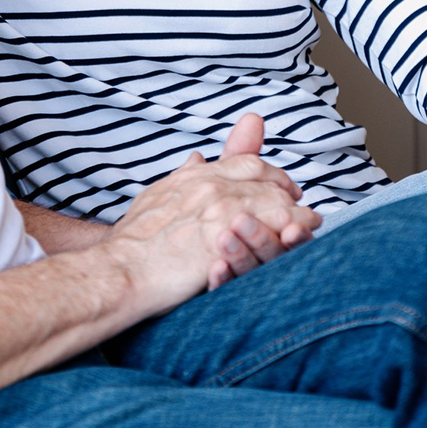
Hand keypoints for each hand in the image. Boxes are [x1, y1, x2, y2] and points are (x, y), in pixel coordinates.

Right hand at [108, 117, 320, 314]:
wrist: (118, 269)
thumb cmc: (132, 242)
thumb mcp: (156, 196)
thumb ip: (182, 176)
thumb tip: (197, 157)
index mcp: (194, 175)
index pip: (244, 162)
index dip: (268, 171)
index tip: (280, 185)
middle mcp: (208, 185)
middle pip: (263, 177)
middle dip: (287, 189)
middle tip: (300, 205)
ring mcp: (216, 210)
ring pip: (271, 200)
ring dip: (296, 211)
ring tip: (308, 225)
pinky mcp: (222, 239)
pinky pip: (268, 228)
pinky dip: (290, 229)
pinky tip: (299, 238)